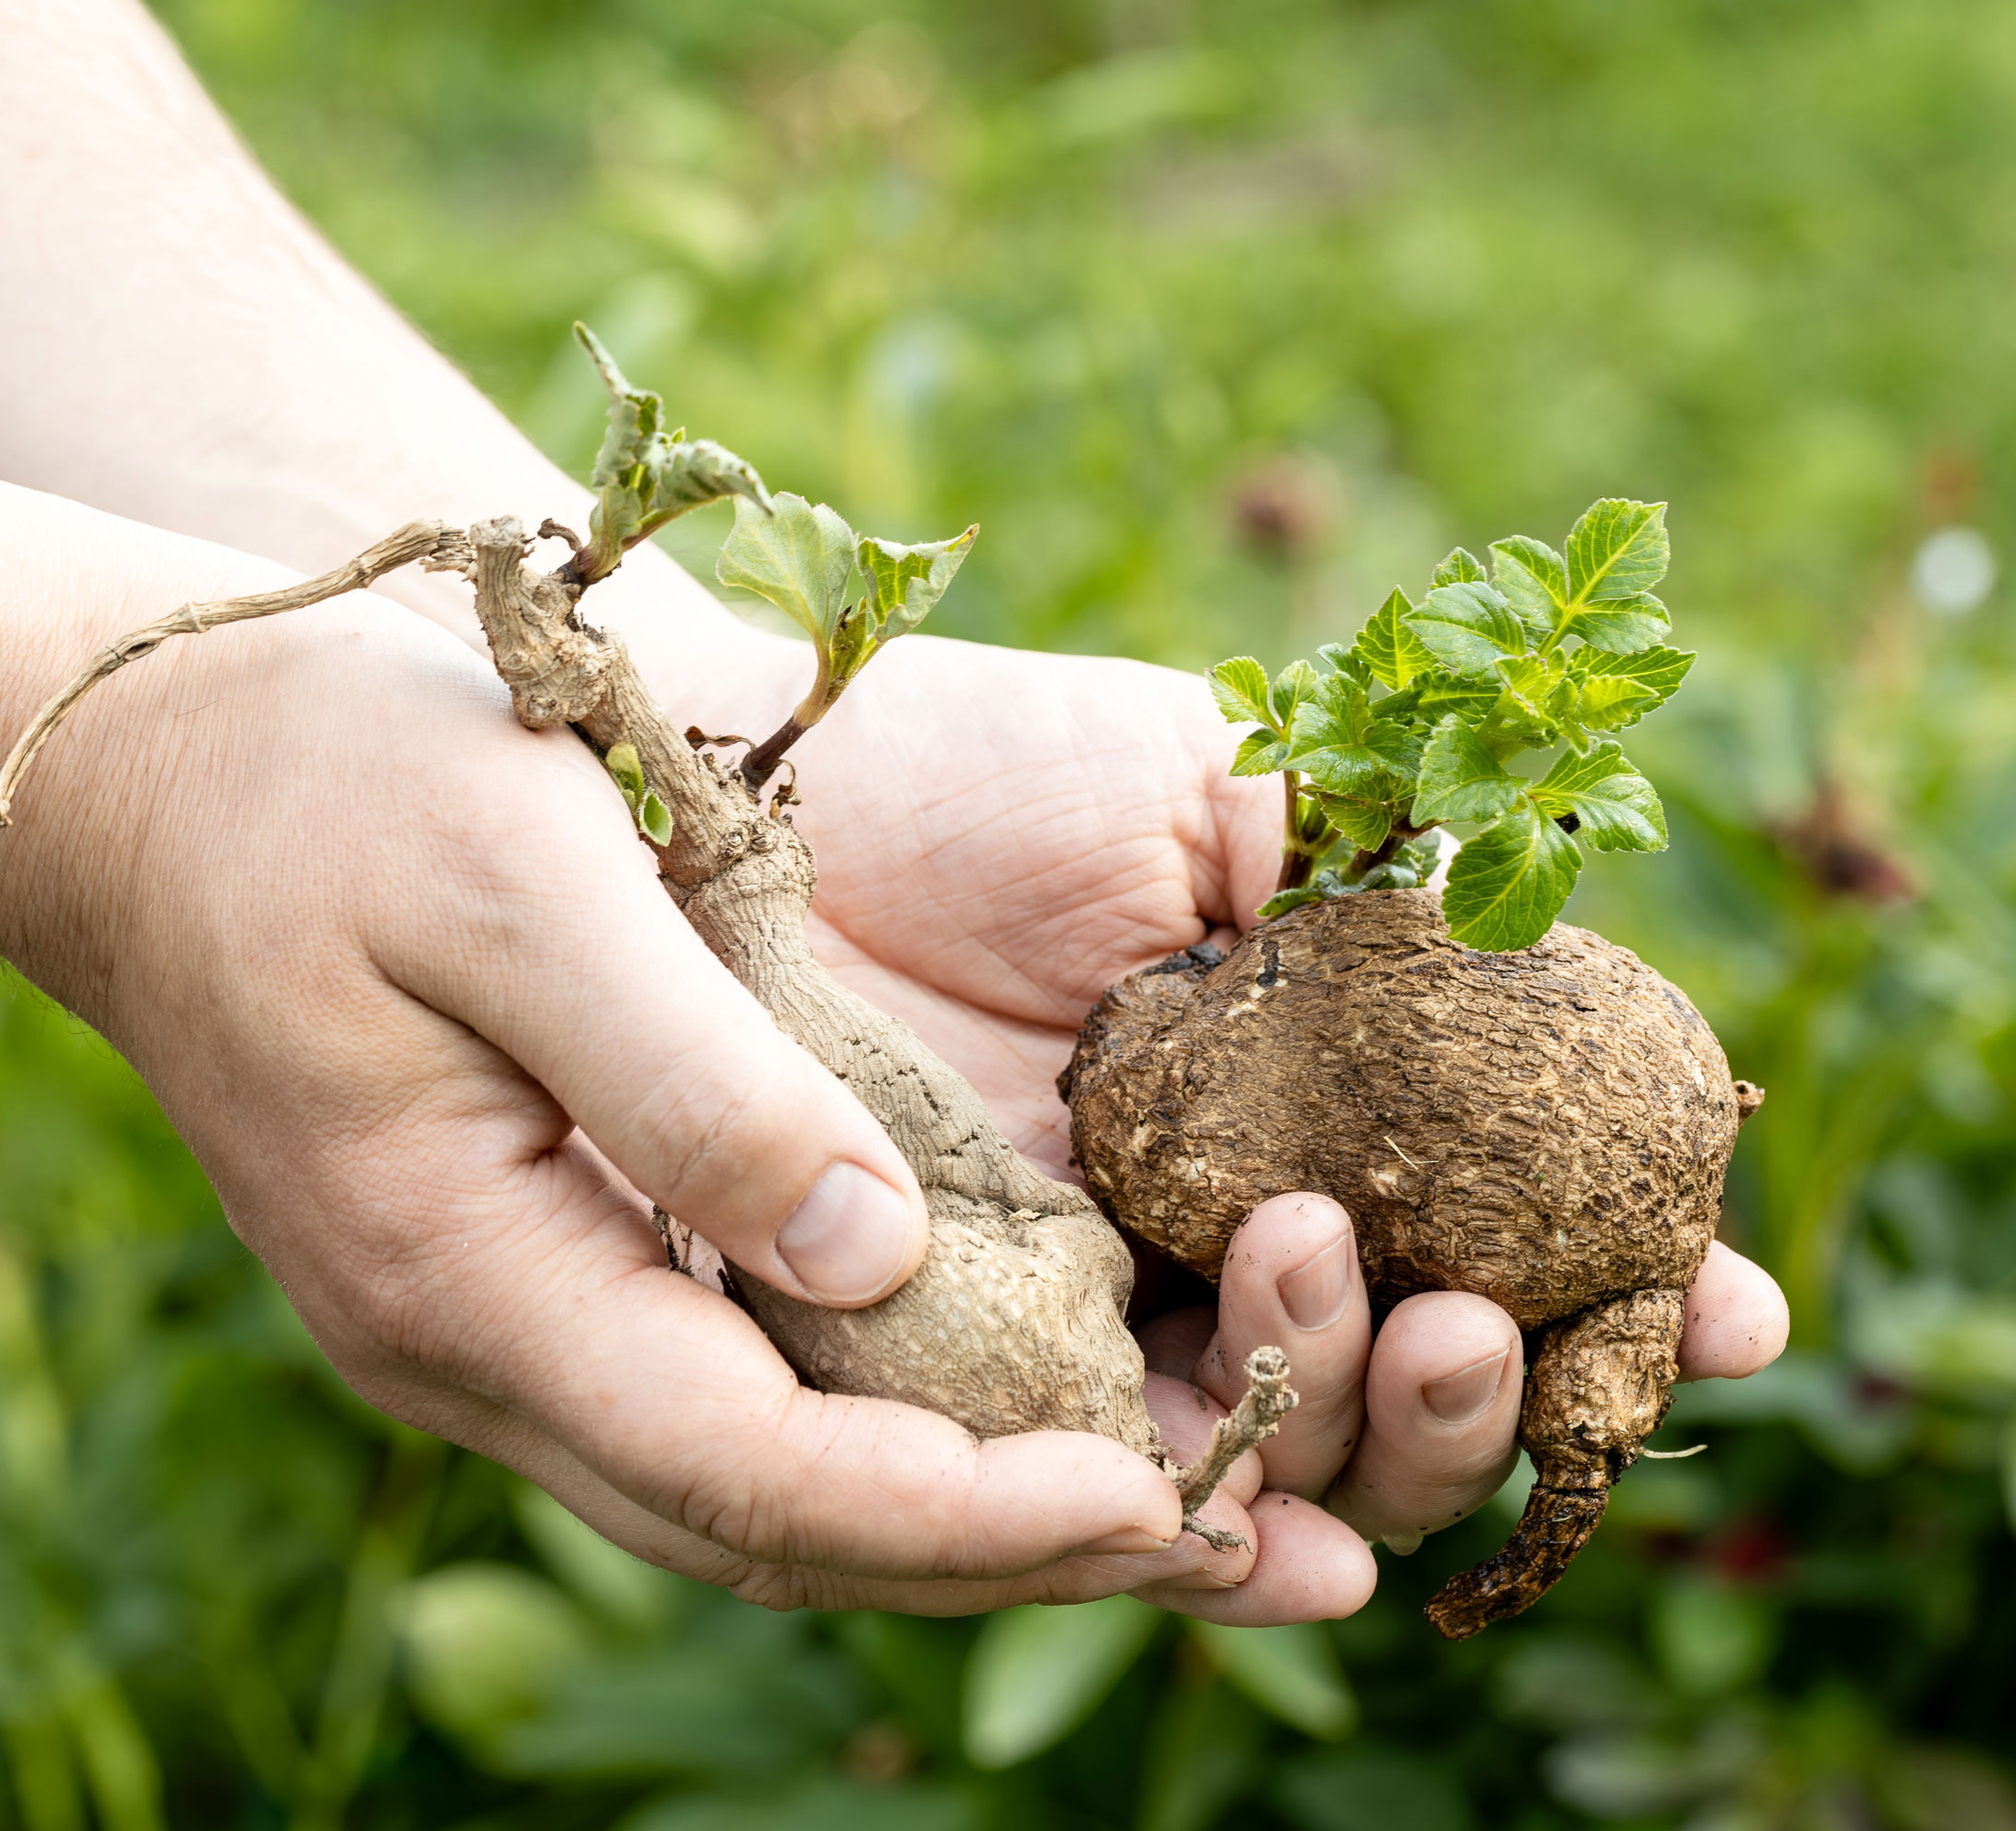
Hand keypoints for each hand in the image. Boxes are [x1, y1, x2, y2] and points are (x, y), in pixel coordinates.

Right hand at [0, 437, 1376, 1620]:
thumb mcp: (512, 886)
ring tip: (1226, 1512)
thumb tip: (874, 1256)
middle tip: (1274, 1556)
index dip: (964, 1515)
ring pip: (788, 1478)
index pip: (748, 1470)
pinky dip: (920, 1412)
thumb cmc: (324, 787)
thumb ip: (690, 1079)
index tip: (1164, 1511)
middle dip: (1032, 1556)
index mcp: (469, 1274)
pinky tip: (1050, 1390)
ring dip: (1001, 1508)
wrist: (157, 776)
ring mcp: (525, 1316)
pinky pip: (765, 1385)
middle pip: (792, 1523)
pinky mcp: (567, 1257)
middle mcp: (500, 1344)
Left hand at [686, 632, 1790, 1592]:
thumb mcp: (1224, 792)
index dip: (1613, 1289)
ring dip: (1379, 1446)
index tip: (1718, 1305)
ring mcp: (1088, 1306)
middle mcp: (1208, 1229)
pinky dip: (1206, 1536)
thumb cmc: (988, 770)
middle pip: (1394, 1387)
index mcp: (1298, 1113)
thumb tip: (1567, 995)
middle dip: (1489, 1390)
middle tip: (1499, 1322)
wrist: (760, 791)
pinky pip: (1094, 1490)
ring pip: (1275, 1462)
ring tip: (1413, 1335)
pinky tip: (1281, 1549)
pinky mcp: (957, 1364)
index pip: (1483, 1236)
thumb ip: (1379, 893)